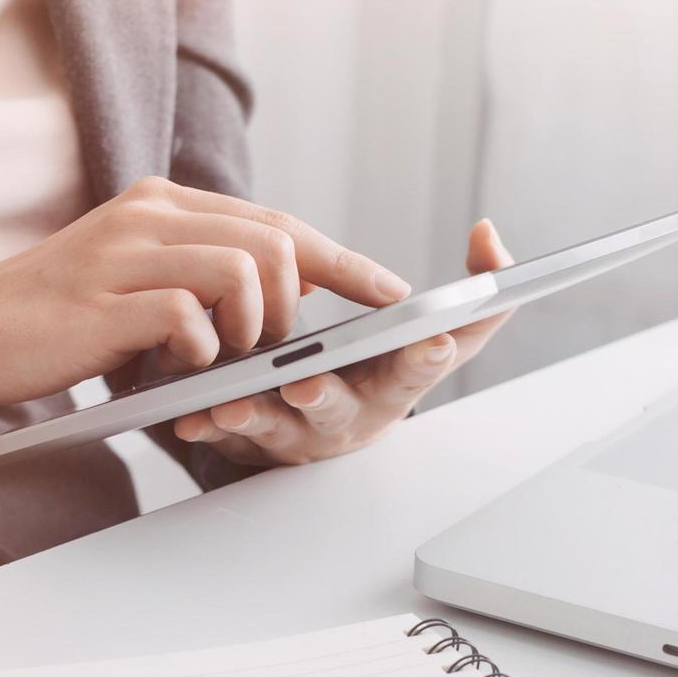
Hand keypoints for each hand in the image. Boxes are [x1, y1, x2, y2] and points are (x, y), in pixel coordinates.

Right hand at [0, 177, 410, 433]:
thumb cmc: (59, 319)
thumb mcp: (139, 280)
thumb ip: (204, 273)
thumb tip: (289, 292)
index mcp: (165, 204)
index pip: (277, 222)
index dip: (341, 259)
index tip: (389, 292)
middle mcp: (151, 214)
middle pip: (276, 240)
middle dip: (298, 303)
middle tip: (273, 347)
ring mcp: (126, 252)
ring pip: (244, 269)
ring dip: (251, 326)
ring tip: (220, 354)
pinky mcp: (105, 300)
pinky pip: (191, 314)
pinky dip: (200, 347)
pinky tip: (173, 362)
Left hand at [167, 220, 514, 466]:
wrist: (326, 428)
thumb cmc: (380, 373)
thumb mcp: (436, 341)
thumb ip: (479, 294)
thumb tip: (488, 233)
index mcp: (394, 384)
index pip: (420, 367)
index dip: (428, 355)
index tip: (433, 339)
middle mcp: (348, 413)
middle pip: (339, 408)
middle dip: (324, 396)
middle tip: (305, 383)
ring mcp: (298, 432)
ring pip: (273, 426)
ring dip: (252, 414)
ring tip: (229, 403)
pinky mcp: (251, 443)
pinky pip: (224, 437)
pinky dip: (206, 424)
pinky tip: (189, 415)